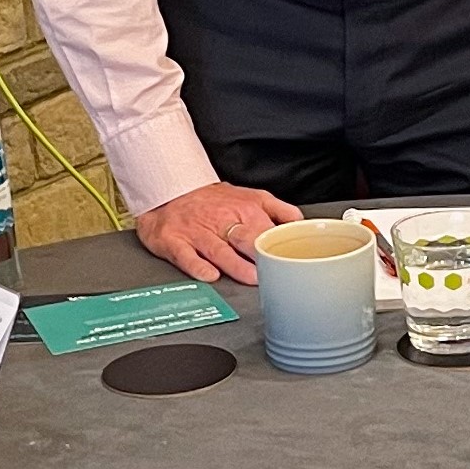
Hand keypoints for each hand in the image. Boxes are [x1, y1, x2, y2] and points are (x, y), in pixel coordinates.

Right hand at [134, 181, 300, 281]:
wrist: (167, 190)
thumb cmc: (213, 200)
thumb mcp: (251, 196)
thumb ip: (278, 211)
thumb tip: (302, 224)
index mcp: (245, 209)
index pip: (268, 230)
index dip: (280, 248)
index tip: (291, 263)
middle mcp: (222, 221)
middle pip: (246, 240)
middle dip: (261, 256)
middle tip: (274, 273)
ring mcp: (198, 233)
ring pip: (220, 251)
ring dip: (237, 266)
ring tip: (251, 278)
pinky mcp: (175, 242)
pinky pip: (186, 257)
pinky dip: (198, 267)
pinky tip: (210, 275)